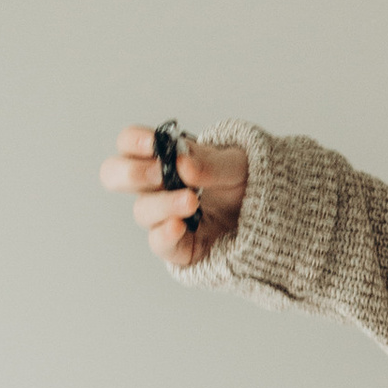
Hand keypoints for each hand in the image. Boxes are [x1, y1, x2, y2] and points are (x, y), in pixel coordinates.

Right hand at [100, 123, 249, 267]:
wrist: (271, 215)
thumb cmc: (245, 183)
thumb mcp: (237, 165)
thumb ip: (211, 163)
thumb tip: (183, 164)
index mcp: (164, 158)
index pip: (130, 144)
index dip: (133, 141)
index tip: (153, 143)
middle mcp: (157, 187)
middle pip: (116, 176)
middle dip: (131, 173)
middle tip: (159, 173)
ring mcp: (164, 217)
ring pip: (142, 211)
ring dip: (164, 204)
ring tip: (191, 201)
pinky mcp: (178, 245)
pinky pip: (160, 244)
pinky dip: (165, 236)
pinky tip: (178, 226)